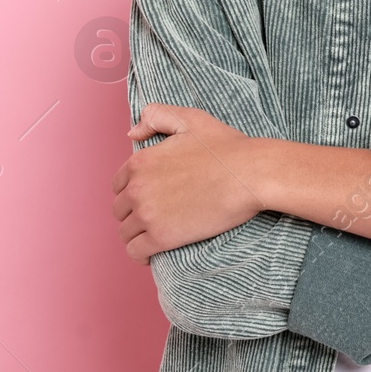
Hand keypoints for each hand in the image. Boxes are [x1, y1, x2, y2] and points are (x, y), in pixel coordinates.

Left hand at [111, 103, 265, 264]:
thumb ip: (157, 116)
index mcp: (141, 162)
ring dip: (137, 234)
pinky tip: (152, 252)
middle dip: (134, 213)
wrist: (251, 174)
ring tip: (155, 235)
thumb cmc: (227, 147)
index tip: (150, 196)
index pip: (118, 185)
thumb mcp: (192, 120)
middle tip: (157, 215)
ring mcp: (148, 214)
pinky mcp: (161, 237)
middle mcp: (137, 189)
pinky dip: (140, 254)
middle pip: (120, 210)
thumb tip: (132, 133)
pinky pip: (135, 252)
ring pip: (125, 233)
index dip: (133, 191)